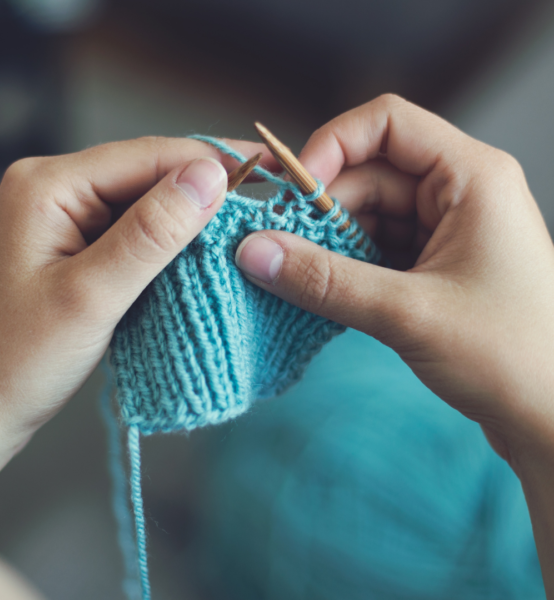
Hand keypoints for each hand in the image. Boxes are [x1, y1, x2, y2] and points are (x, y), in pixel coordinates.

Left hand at [0, 136, 271, 526]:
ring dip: (193, 218)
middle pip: (150, 173)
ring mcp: (66, 219)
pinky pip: (134, 233)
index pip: (149, 155)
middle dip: (208, 188)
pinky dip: (171, 243)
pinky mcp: (77, 248)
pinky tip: (203, 253)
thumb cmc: (13, 360)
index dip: (214, 162)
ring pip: (146, 204)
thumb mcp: (89, 296)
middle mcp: (57, 190)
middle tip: (267, 202)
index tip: (270, 173)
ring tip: (246, 227)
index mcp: (49, 185)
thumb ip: (149, 234)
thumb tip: (209, 178)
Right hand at [235, 95, 553, 467]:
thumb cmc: (512, 357)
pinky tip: (318, 291)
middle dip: (320, 211)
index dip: (330, 147)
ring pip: (367, 218)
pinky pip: (375, 252)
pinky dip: (344, 268)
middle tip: (273, 250)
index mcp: (470, 176)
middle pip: (368, 176)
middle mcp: (457, 193)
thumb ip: (325, 280)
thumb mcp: (409, 312)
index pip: (385, 124)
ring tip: (292, 277)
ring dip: (328, 245)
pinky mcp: (432, 269)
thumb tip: (253, 252)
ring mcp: (444, 232)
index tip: (290, 194)